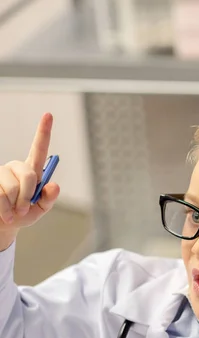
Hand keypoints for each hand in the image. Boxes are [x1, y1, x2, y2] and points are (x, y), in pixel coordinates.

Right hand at [0, 113, 59, 247]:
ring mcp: (0, 172)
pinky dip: (3, 209)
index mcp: (32, 170)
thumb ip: (49, 199)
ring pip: (11, 188)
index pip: (39, 149)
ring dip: (13, 206)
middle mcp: (15, 167)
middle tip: (24, 209)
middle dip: (28, 196)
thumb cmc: (22, 215)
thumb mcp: (40, 209)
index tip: (49, 114)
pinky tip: (3, 213)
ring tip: (12, 213)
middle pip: (28, 175)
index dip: (44, 132)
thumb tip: (55, 186)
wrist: (2, 223)